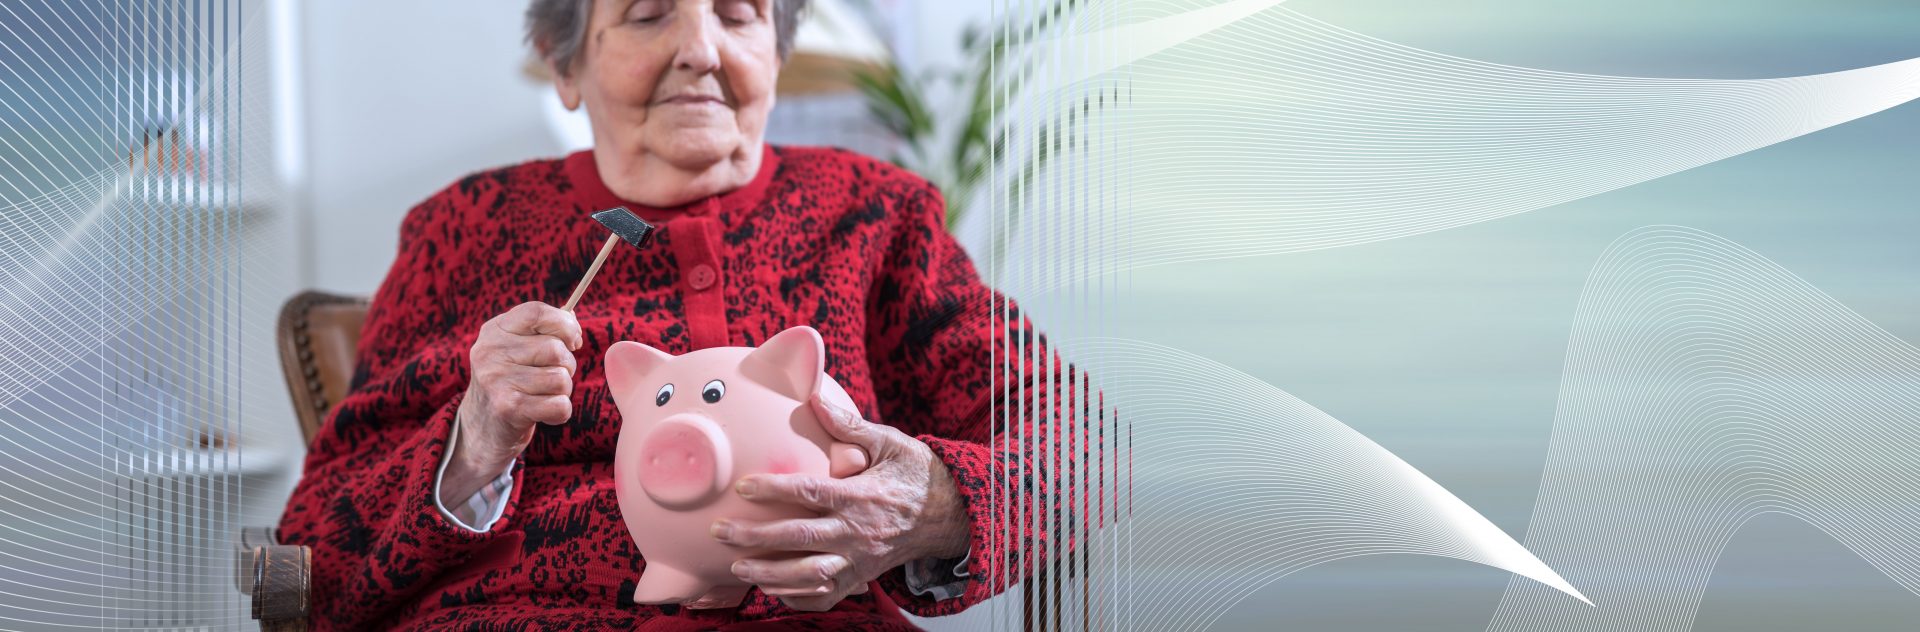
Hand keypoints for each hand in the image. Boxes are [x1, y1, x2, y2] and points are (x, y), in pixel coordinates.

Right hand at [441, 301, 582, 507]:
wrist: (481, 427)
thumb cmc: (511, 380)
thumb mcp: (517, 348)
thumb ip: (544, 330)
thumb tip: (573, 320)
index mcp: (495, 330)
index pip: (537, 312)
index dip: (565, 325)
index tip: (572, 340)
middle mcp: (490, 352)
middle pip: (556, 349)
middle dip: (567, 364)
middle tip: (553, 374)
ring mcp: (496, 380)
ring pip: (560, 378)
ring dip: (563, 390)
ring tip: (545, 393)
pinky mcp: (508, 408)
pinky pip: (559, 405)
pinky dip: (560, 411)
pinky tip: (544, 412)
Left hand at [712, 394, 970, 610]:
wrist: (950, 515)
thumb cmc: (917, 474)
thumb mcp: (891, 442)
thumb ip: (850, 425)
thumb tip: (815, 397)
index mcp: (862, 496)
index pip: (810, 493)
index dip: (774, 490)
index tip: (743, 486)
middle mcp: (858, 532)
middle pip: (799, 538)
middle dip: (756, 538)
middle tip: (722, 532)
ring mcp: (859, 560)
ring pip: (809, 575)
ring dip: (771, 574)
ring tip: (738, 568)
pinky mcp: (861, 578)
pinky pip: (826, 596)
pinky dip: (797, 597)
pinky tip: (773, 590)